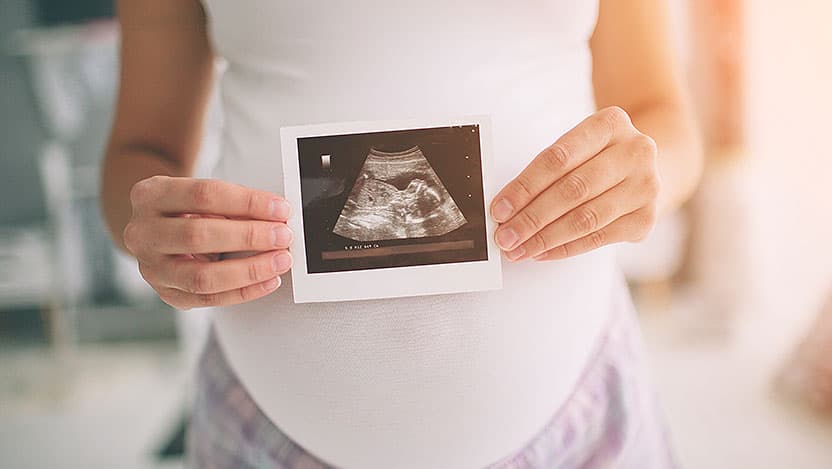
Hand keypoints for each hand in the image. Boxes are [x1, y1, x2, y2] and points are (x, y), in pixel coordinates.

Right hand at [123, 176, 293, 308]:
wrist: (157, 229)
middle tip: (282, 235)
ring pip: (202, 277)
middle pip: (199, 236)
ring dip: (249, 270)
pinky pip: (209, 300)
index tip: (280, 208)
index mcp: (149, 196)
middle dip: (249, 236)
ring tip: (279, 261)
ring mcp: (151, 268)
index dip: (247, 202)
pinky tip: (269, 281)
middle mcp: (142, 233)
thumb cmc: (185, 208)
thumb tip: (275, 216)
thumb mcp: (200, 194)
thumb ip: (232, 204)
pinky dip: (244, 291)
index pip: (204, 195)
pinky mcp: (166, 293)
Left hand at [490, 106, 660, 261]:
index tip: (500, 208)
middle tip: (505, 236)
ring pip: (585, 218)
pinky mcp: (646, 218)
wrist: (645, 167)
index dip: (525, 187)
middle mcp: (635, 152)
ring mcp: (646, 186)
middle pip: (572, 190)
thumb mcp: (577, 146)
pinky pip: (597, 238)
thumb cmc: (599, 156)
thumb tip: (507, 207)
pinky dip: (565, 248)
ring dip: (545, 238)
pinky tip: (542, 252)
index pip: (558, 158)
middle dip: (531, 218)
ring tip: (519, 248)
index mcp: (611, 123)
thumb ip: (546, 170)